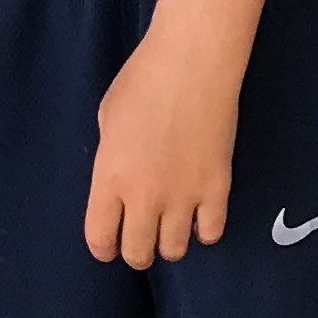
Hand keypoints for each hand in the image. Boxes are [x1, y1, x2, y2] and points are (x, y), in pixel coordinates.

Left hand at [85, 22, 238, 268]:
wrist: (192, 63)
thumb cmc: (142, 80)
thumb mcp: (107, 120)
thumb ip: (110, 161)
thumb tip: (120, 184)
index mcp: (110, 178)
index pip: (100, 239)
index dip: (103, 246)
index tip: (109, 241)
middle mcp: (145, 197)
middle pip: (138, 254)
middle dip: (136, 248)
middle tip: (140, 231)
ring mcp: (184, 197)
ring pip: (174, 251)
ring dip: (168, 239)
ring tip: (170, 220)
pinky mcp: (218, 189)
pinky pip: (211, 233)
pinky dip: (203, 228)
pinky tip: (198, 212)